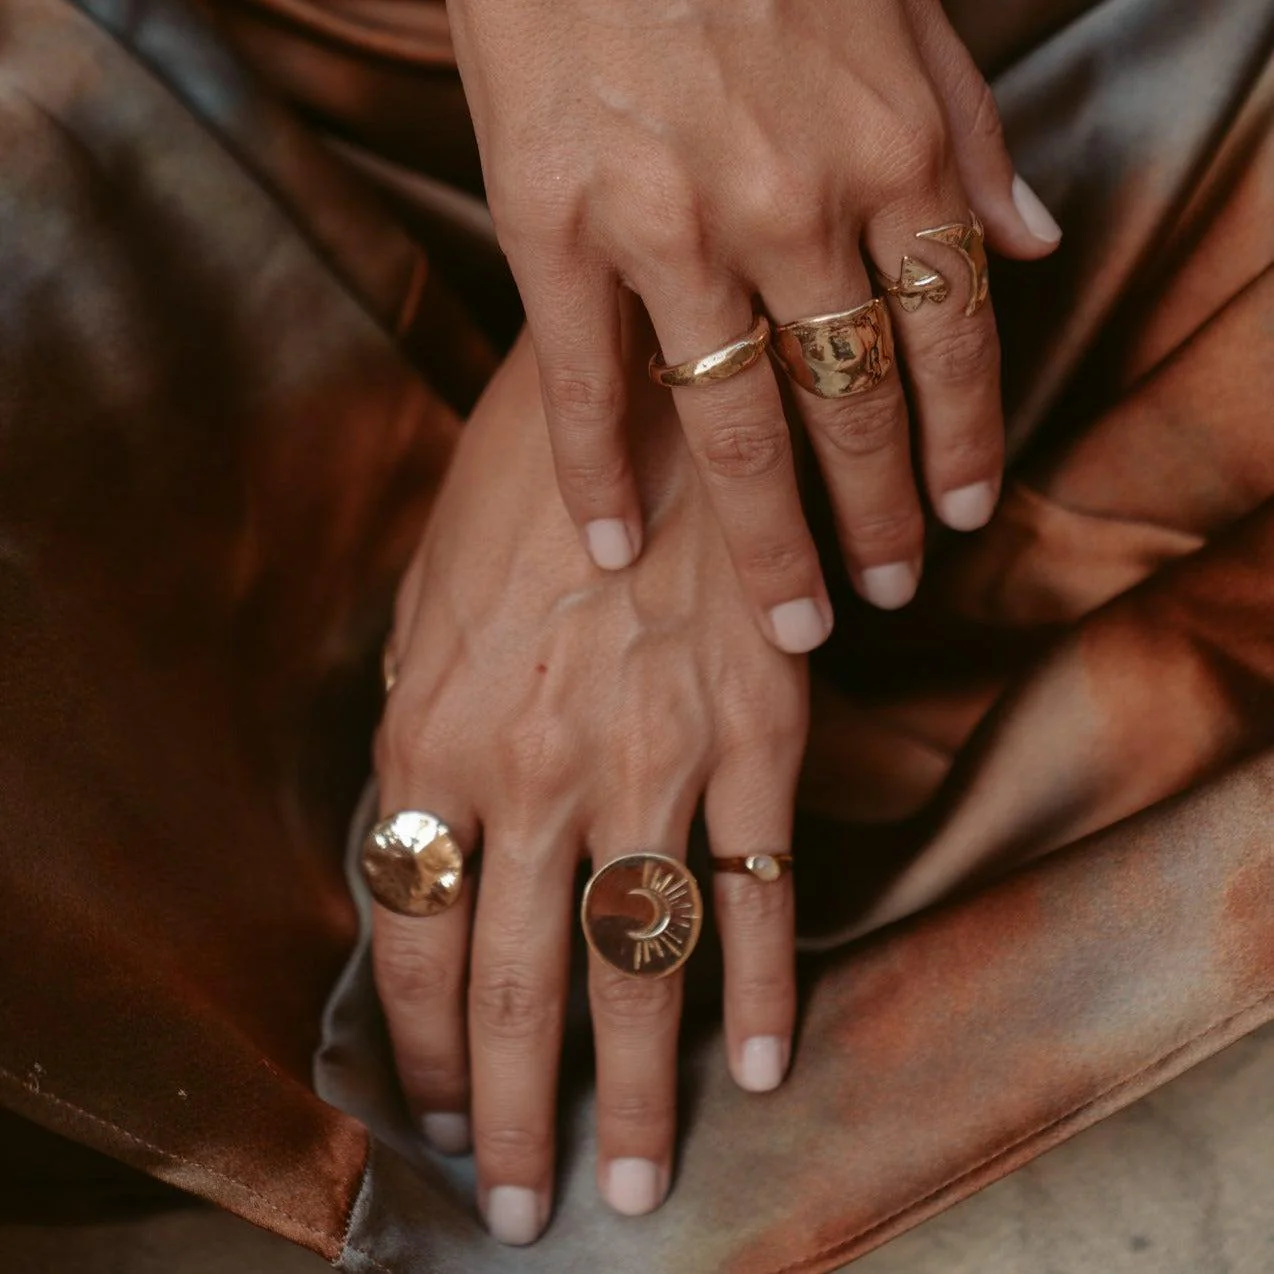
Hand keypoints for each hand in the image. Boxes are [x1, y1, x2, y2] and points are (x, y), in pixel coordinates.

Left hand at [372, 328, 805, 1242]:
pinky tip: (759, 1062)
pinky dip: (762, 985)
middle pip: (514, 984)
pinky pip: (758, 890)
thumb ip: (417, 720)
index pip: (409, 934)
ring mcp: (650, 762)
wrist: (653, 382)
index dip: (418, 1040)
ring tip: (628, 1184)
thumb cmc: (521, 480)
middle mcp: (532, 772)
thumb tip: (415, 823)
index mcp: (431, 735)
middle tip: (527, 1204)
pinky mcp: (755, 738)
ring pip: (635, 965)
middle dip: (512, 1110)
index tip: (436, 1108)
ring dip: (631, 1090)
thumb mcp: (426, 592)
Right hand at [445, 0, 1062, 650]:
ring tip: (793, 622)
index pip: (954, 339)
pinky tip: (614, 554)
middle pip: (856, 407)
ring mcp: (670, 223)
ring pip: (736, 426)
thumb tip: (1034, 240)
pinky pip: (580, 384)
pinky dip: (597, 479)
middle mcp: (793, 203)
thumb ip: (972, 132)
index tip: (964, 519)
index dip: (964, 442)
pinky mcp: (554, 225)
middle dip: (882, 517)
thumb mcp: (903, 9)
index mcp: (890, 147)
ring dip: (770, 543)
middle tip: (888, 593)